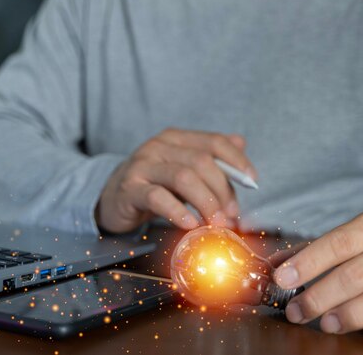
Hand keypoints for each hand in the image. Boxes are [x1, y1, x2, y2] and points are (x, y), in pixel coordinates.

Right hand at [96, 128, 257, 232]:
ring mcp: (142, 166)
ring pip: (184, 177)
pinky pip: (157, 197)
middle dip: (222, 191)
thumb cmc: (153, 184)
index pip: (214, 142)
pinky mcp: (130, 188)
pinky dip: (178, 212)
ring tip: (215, 223)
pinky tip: (190, 224)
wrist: (111, 197)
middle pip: (202, 162)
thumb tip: (241, 143)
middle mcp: (159, 147)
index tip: (252, 181)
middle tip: (230, 215)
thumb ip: (210, 157)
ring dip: (206, 203)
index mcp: (176, 138)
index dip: (237, 161)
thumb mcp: (182, 167)